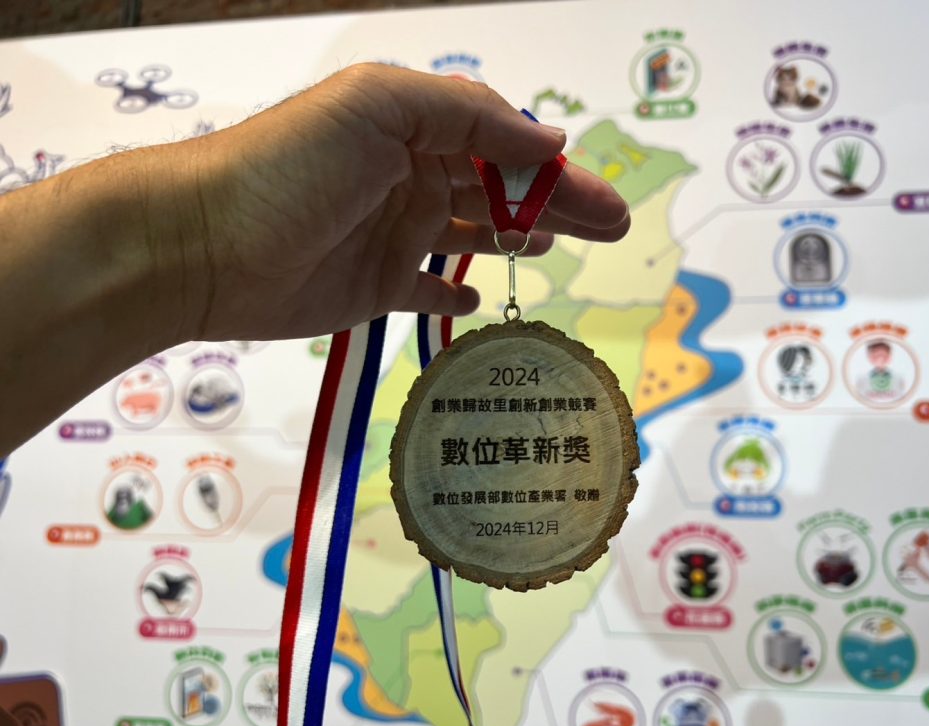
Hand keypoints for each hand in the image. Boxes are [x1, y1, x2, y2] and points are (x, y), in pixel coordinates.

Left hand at [164, 63, 630, 341]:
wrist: (205, 245)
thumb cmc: (290, 168)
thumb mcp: (380, 109)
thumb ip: (468, 116)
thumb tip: (548, 143)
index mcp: (412, 128)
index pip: (501, 145)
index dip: (553, 170)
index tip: (597, 199)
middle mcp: (407, 176)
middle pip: (498, 189)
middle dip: (557, 205)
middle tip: (613, 227)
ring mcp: (392, 234)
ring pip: (471, 235)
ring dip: (517, 238)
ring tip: (559, 249)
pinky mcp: (373, 287)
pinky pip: (425, 291)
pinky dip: (452, 297)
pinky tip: (475, 304)